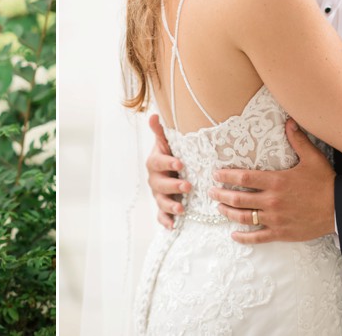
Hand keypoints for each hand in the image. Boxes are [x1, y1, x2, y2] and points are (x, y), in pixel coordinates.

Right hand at [145, 114, 188, 229]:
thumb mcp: (167, 142)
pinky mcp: (163, 207)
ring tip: (181, 208)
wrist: (170, 171)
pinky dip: (166, 221)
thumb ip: (160, 132)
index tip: (180, 163)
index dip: (168, 163)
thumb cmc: (171, 154)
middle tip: (188, 186)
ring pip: (161, 201)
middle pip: (160, 184)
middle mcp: (155, 179)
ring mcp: (158, 194)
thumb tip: (153, 115)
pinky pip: (161, 216)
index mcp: (155, 162)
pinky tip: (173, 226)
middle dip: (173, 185)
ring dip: (170, 205)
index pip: (158, 162)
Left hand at [209, 120, 334, 243]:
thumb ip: (298, 140)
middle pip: (238, 198)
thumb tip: (289, 121)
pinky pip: (258, 237)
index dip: (227, 176)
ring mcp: (275, 218)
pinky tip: (234, 235)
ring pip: (244, 217)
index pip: (244, 177)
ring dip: (228, 213)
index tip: (216, 174)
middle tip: (211, 192)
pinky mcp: (281, 232)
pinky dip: (244, 237)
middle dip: (221, 194)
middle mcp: (272, 200)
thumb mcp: (313, 158)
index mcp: (276, 181)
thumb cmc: (326, 183)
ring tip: (219, 208)